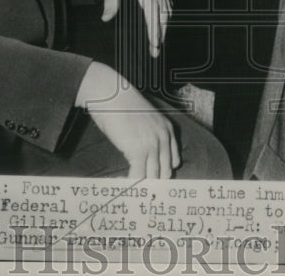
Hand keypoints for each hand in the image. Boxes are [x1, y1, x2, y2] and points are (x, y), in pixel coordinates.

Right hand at [76, 62, 179, 178]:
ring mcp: (152, 145)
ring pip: (152, 177)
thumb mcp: (144, 118)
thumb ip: (148, 134)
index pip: (173, 162)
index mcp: (168, 130)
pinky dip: (128, 183)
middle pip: (165, 173)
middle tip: (138, 190)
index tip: (148, 179)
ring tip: (127, 188)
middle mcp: (164, 138)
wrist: (111, 94)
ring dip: (140, 185)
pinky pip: (137, 176)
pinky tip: (118, 181)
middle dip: (152, 183)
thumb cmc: (121, 104)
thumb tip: (141, 155)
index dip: (160, 172)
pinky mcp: (138, 151)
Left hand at [100, 0, 170, 57]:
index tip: (154, 47)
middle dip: (161, 33)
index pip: (152, 14)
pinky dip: (167, 9)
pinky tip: (163, 16)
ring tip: (160, 38)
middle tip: (156, 50)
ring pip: (167, 5)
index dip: (154, 32)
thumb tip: (106, 19)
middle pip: (163, 13)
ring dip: (165, 23)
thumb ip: (110, 0)